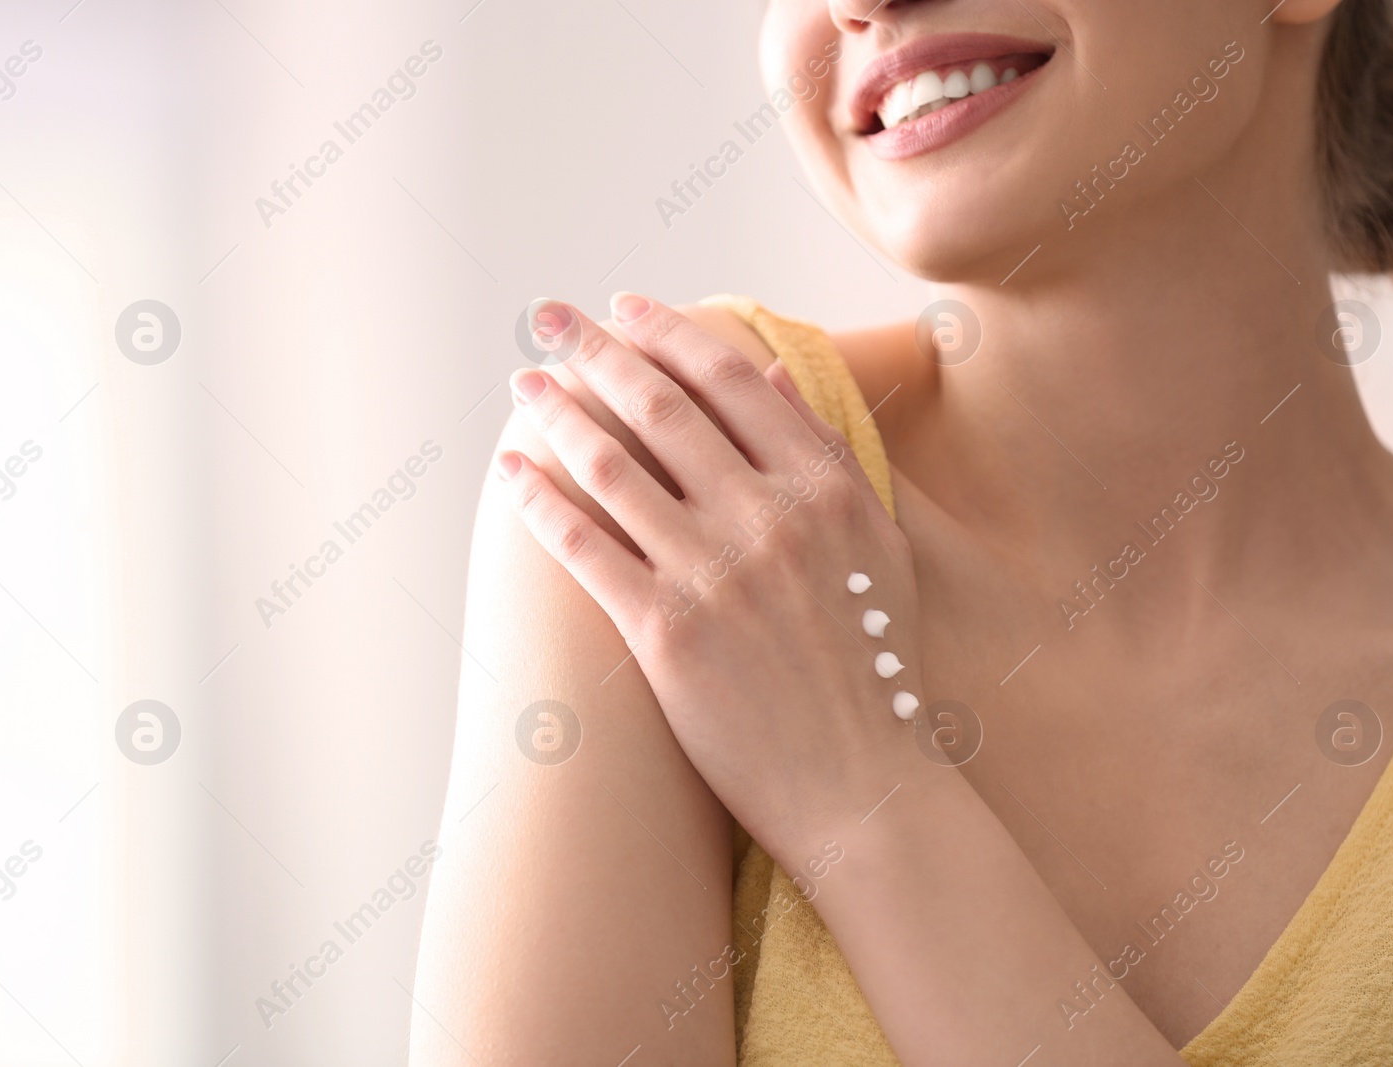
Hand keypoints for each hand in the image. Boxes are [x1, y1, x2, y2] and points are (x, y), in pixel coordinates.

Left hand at [497, 293, 923, 856]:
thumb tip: (777, 374)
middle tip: (547, 316)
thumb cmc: (873, 665)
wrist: (861, 784)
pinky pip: (585, 546)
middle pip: (660, 407)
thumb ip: (832, 455)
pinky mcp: (665, 633)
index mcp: (824, 489)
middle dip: (594, 348)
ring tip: (523, 386)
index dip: (669, 332)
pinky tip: (512, 473)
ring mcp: (714, 574)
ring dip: (556, 413)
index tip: (624, 306)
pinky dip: (540, 500)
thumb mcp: (879, 547)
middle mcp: (768, 518)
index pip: (731, 379)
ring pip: (612, 465)